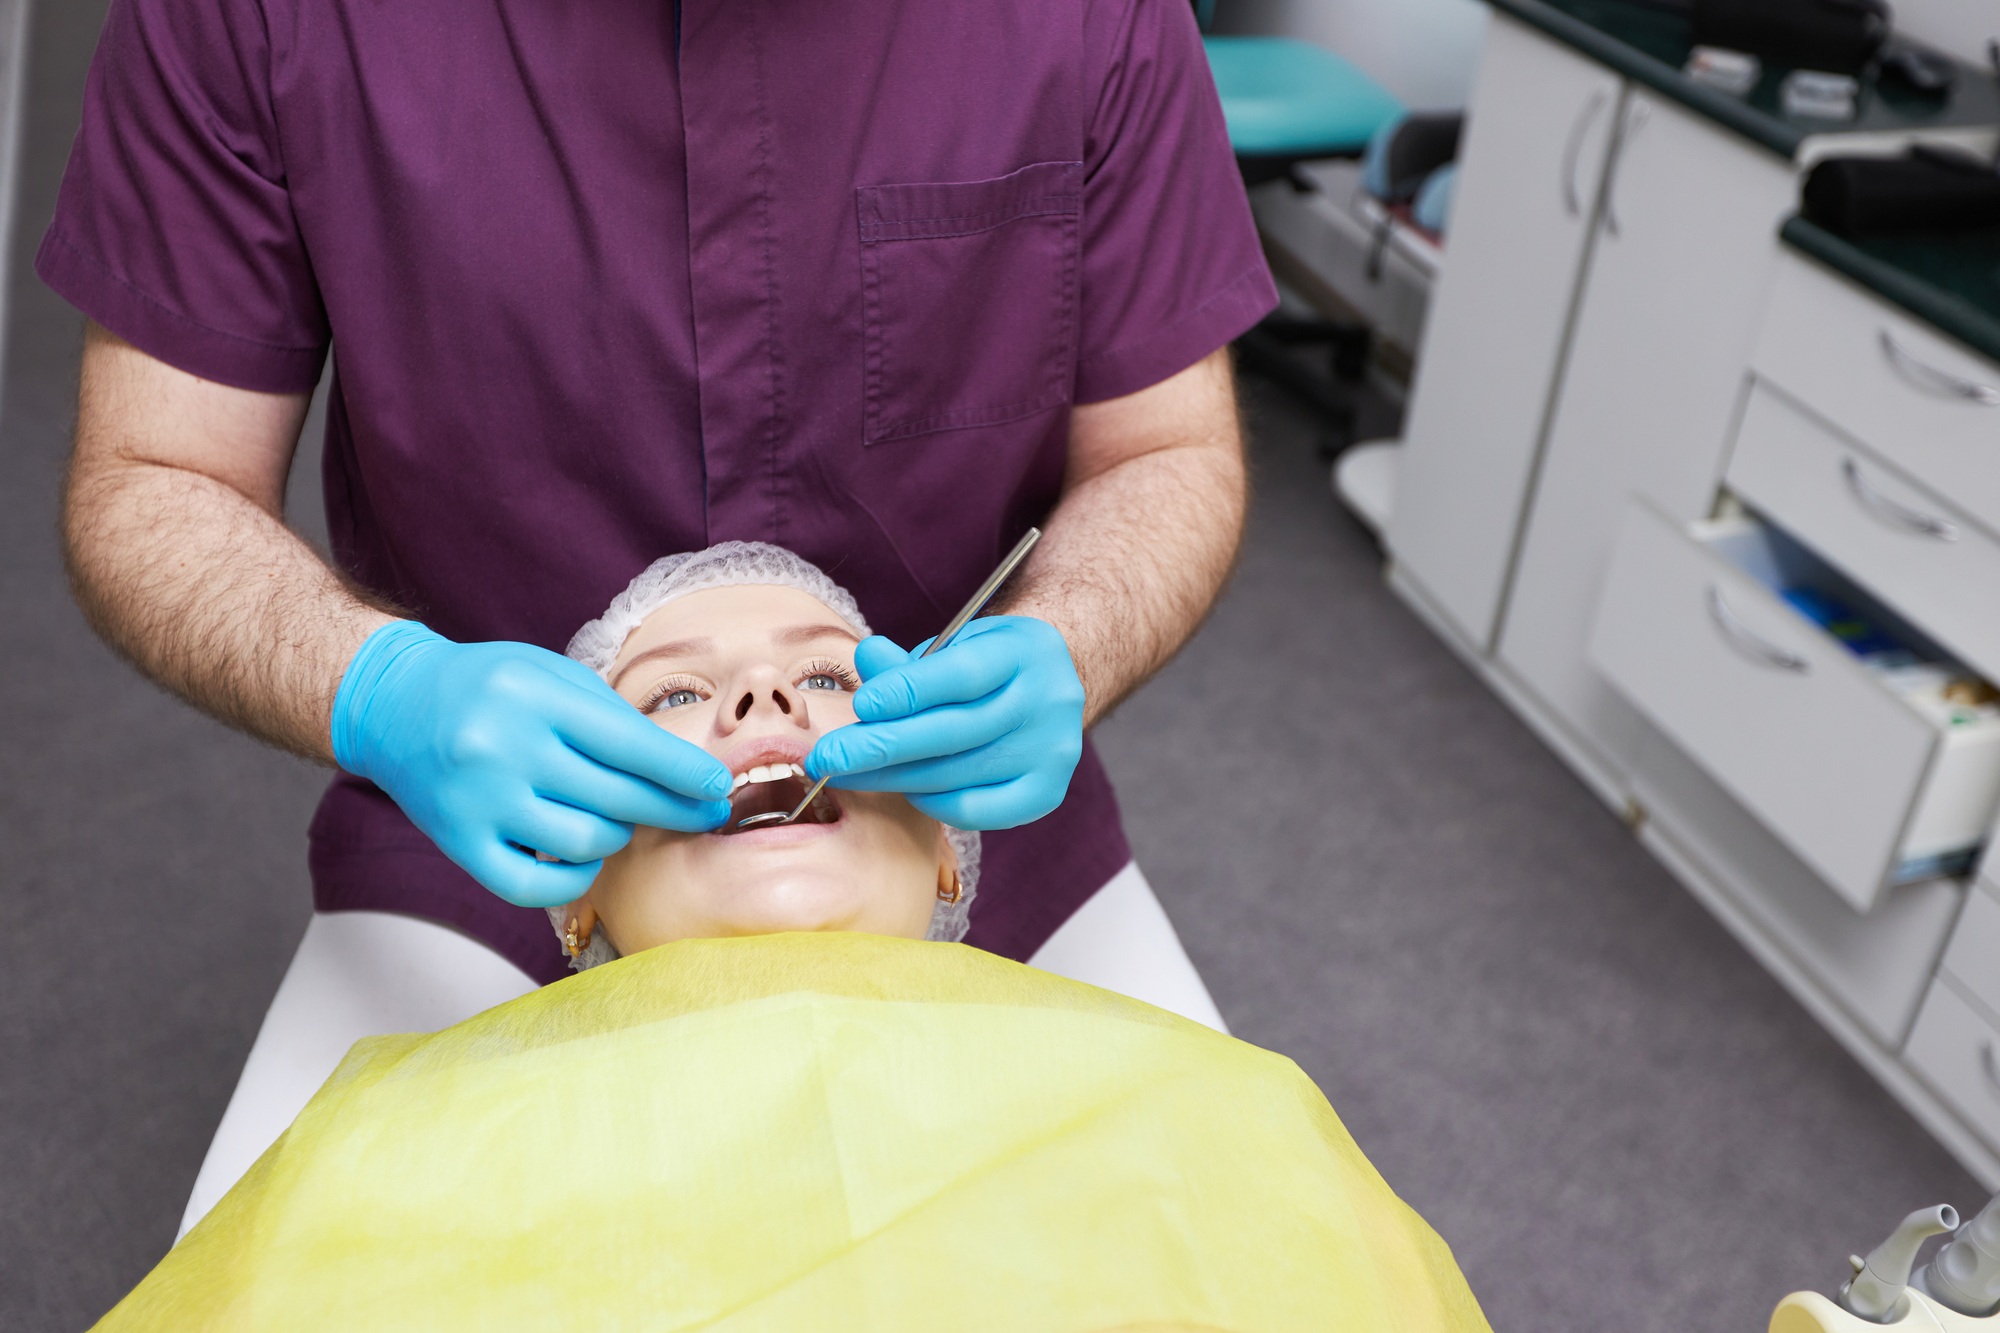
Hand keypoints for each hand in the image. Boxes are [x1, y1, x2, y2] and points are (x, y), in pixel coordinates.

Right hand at [331, 622, 732, 906]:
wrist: (393, 703)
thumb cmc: (489, 687)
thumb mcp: (549, 675)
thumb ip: (608, 717)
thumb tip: (681, 769)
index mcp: (532, 696)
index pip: (629, 743)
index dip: (683, 771)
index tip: (718, 786)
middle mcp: (503, 749)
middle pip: (617, 796)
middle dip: (675, 808)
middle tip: (705, 812)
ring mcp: (478, 802)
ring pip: (586, 842)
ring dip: (618, 836)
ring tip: (618, 818)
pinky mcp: (459, 844)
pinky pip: (536, 886)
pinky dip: (575, 877)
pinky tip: (583, 856)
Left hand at [805, 616, 1084, 828]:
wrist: (1049, 686)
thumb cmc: (988, 664)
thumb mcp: (955, 644)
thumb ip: (910, 662)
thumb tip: (867, 658)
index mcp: (1024, 650)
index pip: (961, 675)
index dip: (907, 692)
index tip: (861, 706)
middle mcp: (1048, 701)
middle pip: (955, 731)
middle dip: (882, 747)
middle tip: (827, 759)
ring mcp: (1053, 751)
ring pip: (958, 774)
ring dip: (894, 778)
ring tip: (850, 774)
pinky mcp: (1047, 792)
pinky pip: (978, 810)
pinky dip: (934, 803)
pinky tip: (905, 789)